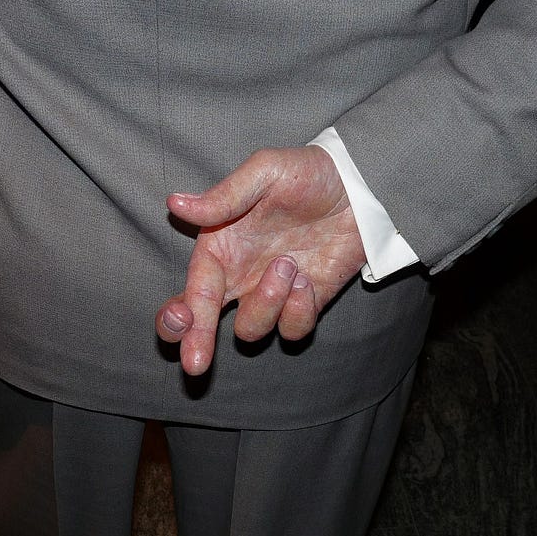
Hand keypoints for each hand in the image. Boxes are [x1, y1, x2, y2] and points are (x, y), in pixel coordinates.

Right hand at [156, 145, 365, 374]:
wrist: (362, 187)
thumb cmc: (308, 172)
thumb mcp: (266, 172)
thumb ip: (224, 196)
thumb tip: (174, 204)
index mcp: (221, 246)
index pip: (193, 288)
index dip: (180, 313)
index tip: (182, 322)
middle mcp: (240, 275)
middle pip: (203, 323)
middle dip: (195, 343)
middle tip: (196, 363)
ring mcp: (272, 293)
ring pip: (250, 329)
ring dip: (267, 304)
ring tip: (288, 265)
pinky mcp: (305, 304)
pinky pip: (292, 330)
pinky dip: (298, 311)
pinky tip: (308, 278)